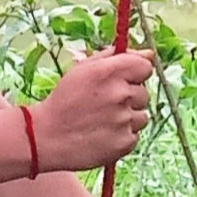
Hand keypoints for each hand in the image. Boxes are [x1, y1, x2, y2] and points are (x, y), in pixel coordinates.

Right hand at [29, 48, 154, 171]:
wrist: (46, 137)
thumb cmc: (65, 100)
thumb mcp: (84, 69)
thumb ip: (116, 56)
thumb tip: (149, 53)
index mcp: (108, 71)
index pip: (145, 66)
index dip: (135, 73)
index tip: (123, 80)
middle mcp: (119, 94)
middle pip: (143, 92)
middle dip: (129, 97)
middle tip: (105, 104)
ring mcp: (123, 120)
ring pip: (142, 115)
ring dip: (128, 117)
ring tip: (103, 121)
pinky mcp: (125, 142)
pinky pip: (135, 135)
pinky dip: (122, 135)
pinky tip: (103, 134)